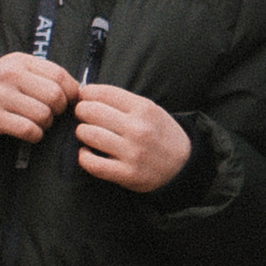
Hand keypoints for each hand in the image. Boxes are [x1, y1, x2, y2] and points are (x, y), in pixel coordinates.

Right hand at [0, 52, 81, 145]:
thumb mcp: (17, 69)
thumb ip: (44, 75)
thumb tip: (78, 90)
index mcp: (21, 61)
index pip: (58, 74)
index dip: (71, 91)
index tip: (72, 100)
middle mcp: (10, 75)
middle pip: (54, 95)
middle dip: (59, 109)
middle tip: (53, 113)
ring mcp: (1, 96)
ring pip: (43, 114)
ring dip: (47, 124)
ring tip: (40, 123)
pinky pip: (28, 129)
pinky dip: (36, 135)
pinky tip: (32, 133)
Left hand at [72, 85, 195, 193]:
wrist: (183, 165)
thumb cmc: (161, 134)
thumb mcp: (152, 110)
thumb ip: (123, 103)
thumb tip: (87, 94)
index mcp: (144, 109)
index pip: (103, 93)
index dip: (87, 93)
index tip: (84, 97)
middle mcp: (138, 129)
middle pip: (91, 111)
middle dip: (81, 111)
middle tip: (83, 115)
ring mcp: (132, 152)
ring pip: (88, 134)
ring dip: (82, 133)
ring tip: (87, 133)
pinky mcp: (126, 173)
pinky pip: (92, 163)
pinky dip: (83, 156)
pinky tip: (86, 152)